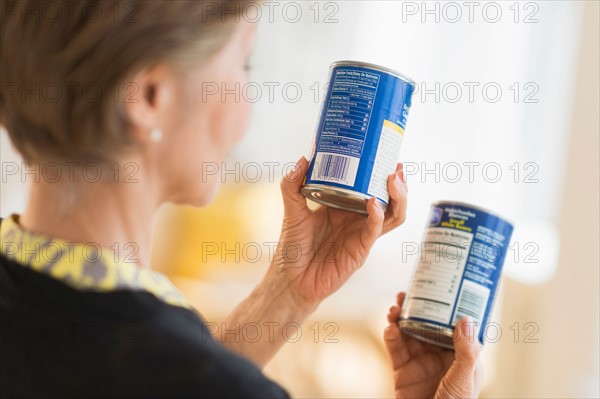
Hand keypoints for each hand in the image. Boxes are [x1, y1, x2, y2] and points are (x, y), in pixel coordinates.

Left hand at [267, 156, 407, 309]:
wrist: (290, 278)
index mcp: (344, 207)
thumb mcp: (292, 211)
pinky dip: (378, 216)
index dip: (381, 173)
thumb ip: (293, 186)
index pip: (370, 187)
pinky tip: (374, 203)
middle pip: (389, 200)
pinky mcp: (360, 250)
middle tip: (397, 167)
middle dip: (399, 184)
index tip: (385, 155)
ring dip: (398, 198)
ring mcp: (361, 234)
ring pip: (392, 215)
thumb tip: (304, 159)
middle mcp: (357, 219)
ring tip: (395, 180)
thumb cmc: (293, 247)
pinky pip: (375, 231)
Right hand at [384, 292, 482, 398]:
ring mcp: (420, 362)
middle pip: (427, 324)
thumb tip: (466, 319)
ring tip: (395, 307)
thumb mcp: (464, 379)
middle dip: (418, 308)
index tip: (440, 288)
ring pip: (408, 333)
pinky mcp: (402, 371)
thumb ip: (465, 351)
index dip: (447, 307)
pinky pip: (395, 348)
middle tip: (408, 292)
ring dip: (401, 318)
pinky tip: (390, 328)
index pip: (454, 325)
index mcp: (461, 356)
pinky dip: (391, 336)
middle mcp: (440, 356)